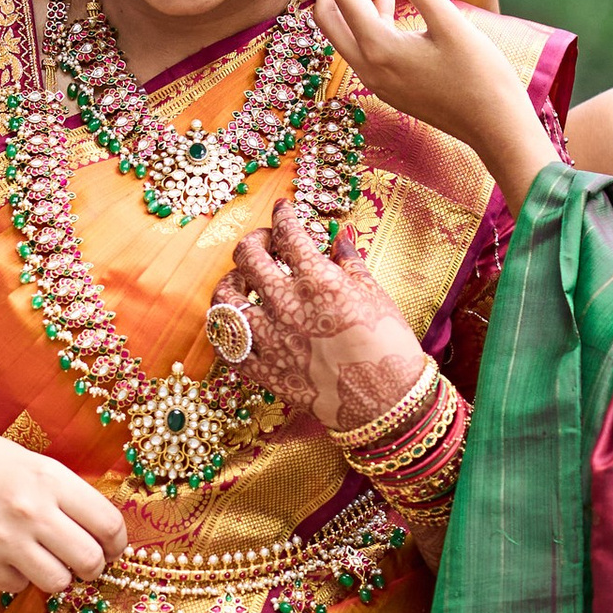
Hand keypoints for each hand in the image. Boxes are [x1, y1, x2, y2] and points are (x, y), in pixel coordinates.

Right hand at [0, 429, 126, 595]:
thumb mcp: (34, 464)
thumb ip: (68, 495)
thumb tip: (105, 534)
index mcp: (51, 480)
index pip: (108, 525)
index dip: (117, 543)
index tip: (111, 547)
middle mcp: (31, 511)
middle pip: (90, 561)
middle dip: (93, 566)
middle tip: (83, 561)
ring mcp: (5, 541)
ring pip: (58, 582)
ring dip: (57, 575)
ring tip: (44, 559)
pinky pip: (19, 587)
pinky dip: (18, 577)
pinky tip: (5, 554)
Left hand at [207, 193, 429, 434]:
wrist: (387, 402)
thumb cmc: (388, 346)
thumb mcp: (375, 294)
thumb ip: (350, 262)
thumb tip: (338, 238)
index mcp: (317, 281)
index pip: (287, 233)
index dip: (283, 215)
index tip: (283, 210)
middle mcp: (287, 306)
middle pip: (247, 257)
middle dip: (254, 241)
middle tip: (264, 244)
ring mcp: (270, 340)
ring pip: (225, 300)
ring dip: (230, 283)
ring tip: (241, 282)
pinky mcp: (264, 372)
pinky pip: (226, 348)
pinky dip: (225, 332)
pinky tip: (236, 324)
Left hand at [321, 0, 557, 215]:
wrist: (496, 128)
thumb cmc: (481, 76)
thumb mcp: (450, 22)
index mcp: (377, 48)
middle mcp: (367, 67)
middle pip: (326, 13)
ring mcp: (376, 79)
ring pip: (341, 30)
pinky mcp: (389, 84)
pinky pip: (362, 43)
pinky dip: (366, 14)